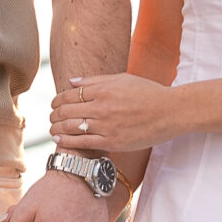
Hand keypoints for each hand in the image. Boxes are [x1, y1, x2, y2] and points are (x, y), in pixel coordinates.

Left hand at [49, 72, 176, 153]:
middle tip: (51, 118)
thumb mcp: (122, 79)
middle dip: (54, 115)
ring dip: (56, 129)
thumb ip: (95, 81)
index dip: (57, 101)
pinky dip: (67, 142)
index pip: (69, 95)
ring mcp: (106, 125)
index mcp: (103, 89)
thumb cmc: (148, 93)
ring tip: (52, 130)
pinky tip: (59, 140)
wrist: (171, 112)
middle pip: (66, 111)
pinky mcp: (112, 142)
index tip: (54, 105)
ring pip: (71, 127)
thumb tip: (72, 82)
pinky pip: (82, 143)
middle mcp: (102, 107)